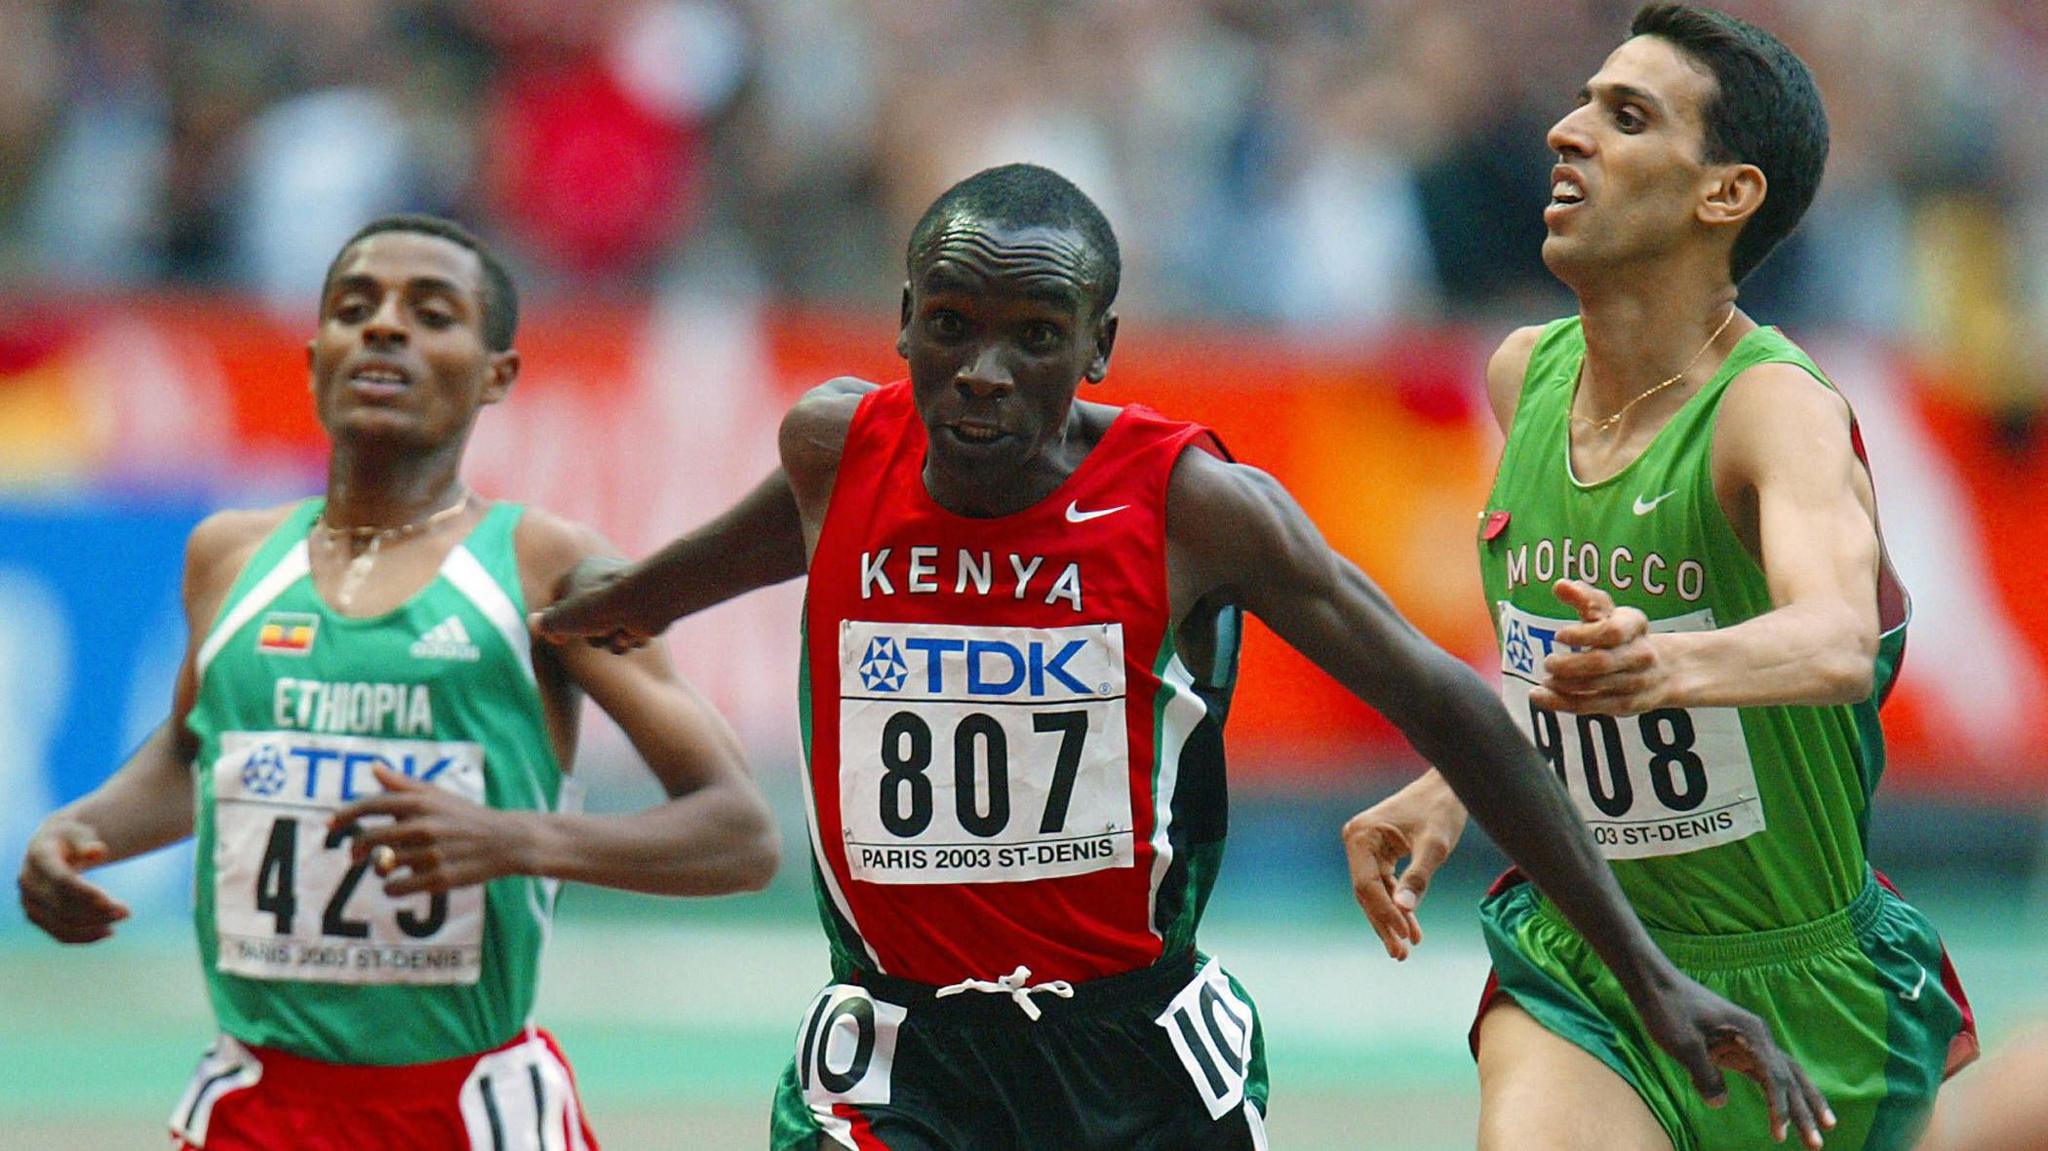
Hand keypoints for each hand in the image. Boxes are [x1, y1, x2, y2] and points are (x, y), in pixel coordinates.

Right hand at [17, 818, 129, 943]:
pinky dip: (84, 936)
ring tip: (121, 919)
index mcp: (39, 856)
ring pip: (61, 923)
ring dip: (93, 926)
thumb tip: (97, 852)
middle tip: (126, 913)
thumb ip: (87, 842)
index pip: (61, 880)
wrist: (53, 846)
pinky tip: (108, 932)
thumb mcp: (80, 832)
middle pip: (63, 905)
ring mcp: (29, 901)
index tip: (111, 902)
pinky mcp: (36, 916)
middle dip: (96, 912)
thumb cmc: (72, 837)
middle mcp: (29, 881)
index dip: (86, 893)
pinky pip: (59, 933)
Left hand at [329, 766, 530, 895]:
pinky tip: (399, 884)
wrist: (507, 841)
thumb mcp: (438, 795)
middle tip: (355, 856)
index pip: (371, 805)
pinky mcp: (439, 879)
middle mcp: (423, 826)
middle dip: (357, 849)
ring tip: (391, 866)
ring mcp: (431, 854)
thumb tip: (374, 767)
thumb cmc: (467, 817)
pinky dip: (392, 888)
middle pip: (369, 839)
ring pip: (383, 866)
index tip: (328, 825)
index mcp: (421, 803)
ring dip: (380, 868)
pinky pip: (396, 888)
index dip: (345, 815)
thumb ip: (403, 784)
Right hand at [530, 557, 660, 653]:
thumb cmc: (598, 606)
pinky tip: (632, 633)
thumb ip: (545, 624)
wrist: (645, 602)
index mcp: (579, 572)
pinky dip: (628, 638)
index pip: (559, 599)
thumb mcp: (561, 619)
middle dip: (590, 636)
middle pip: (585, 621)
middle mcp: (602, 580)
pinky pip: (627, 632)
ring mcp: (624, 595)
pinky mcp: (642, 609)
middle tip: (596, 633)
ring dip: (610, 640)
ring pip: (607, 631)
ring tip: (617, 632)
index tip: (560, 637)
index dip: (558, 622)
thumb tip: (534, 623)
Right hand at [1342, 776, 1466, 959]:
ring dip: (1391, 919)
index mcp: (1362, 835)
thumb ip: (1419, 877)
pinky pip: (1384, 884)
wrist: (1449, 786)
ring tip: (1406, 948)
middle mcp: (1357, 840)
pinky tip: (1411, 928)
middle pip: (1367, 893)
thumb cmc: (1442, 810)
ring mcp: (1365, 846)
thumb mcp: (1435, 846)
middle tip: (1401, 955)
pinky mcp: (1378, 851)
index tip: (1404, 937)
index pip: (1367, 885)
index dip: (1384, 914)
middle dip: (1384, 923)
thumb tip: (1404, 909)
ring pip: (1375, 893)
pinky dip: (1397, 905)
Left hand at [1531, 579, 1666, 715]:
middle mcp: (1641, 655)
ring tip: (1545, 679)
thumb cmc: (1623, 634)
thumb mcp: (1609, 613)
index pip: (1611, 631)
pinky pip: (1591, 706)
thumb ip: (1585, 598)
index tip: (1558, 635)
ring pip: (1595, 687)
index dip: (1583, 635)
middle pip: (1602, 662)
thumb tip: (1560, 585)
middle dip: (1569, 664)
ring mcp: (1635, 682)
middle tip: (1548, 662)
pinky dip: (1562, 702)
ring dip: (1563, 684)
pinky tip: (1540, 696)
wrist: (1665, 670)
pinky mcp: (1625, 705)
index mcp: (1635, 626)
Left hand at [1634, 966, 1834, 1147]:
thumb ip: (1703, 1073)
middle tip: (1817, 1146)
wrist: (1656, 984)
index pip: (1775, 1077)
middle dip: (1805, 1112)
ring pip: (1785, 1077)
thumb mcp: (1683, 1043)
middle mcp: (1759, 1037)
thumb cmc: (1669, 1009)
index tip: (1779, 1135)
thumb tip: (1720, 1103)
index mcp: (1751, 1032)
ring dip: (1801, 1105)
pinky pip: (1767, 1075)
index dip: (1779, 1108)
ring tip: (1821, 1133)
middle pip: (1790, 1079)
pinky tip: (1786, 1117)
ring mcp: (1751, 1043)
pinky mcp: (1739, 1049)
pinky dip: (1779, 1096)